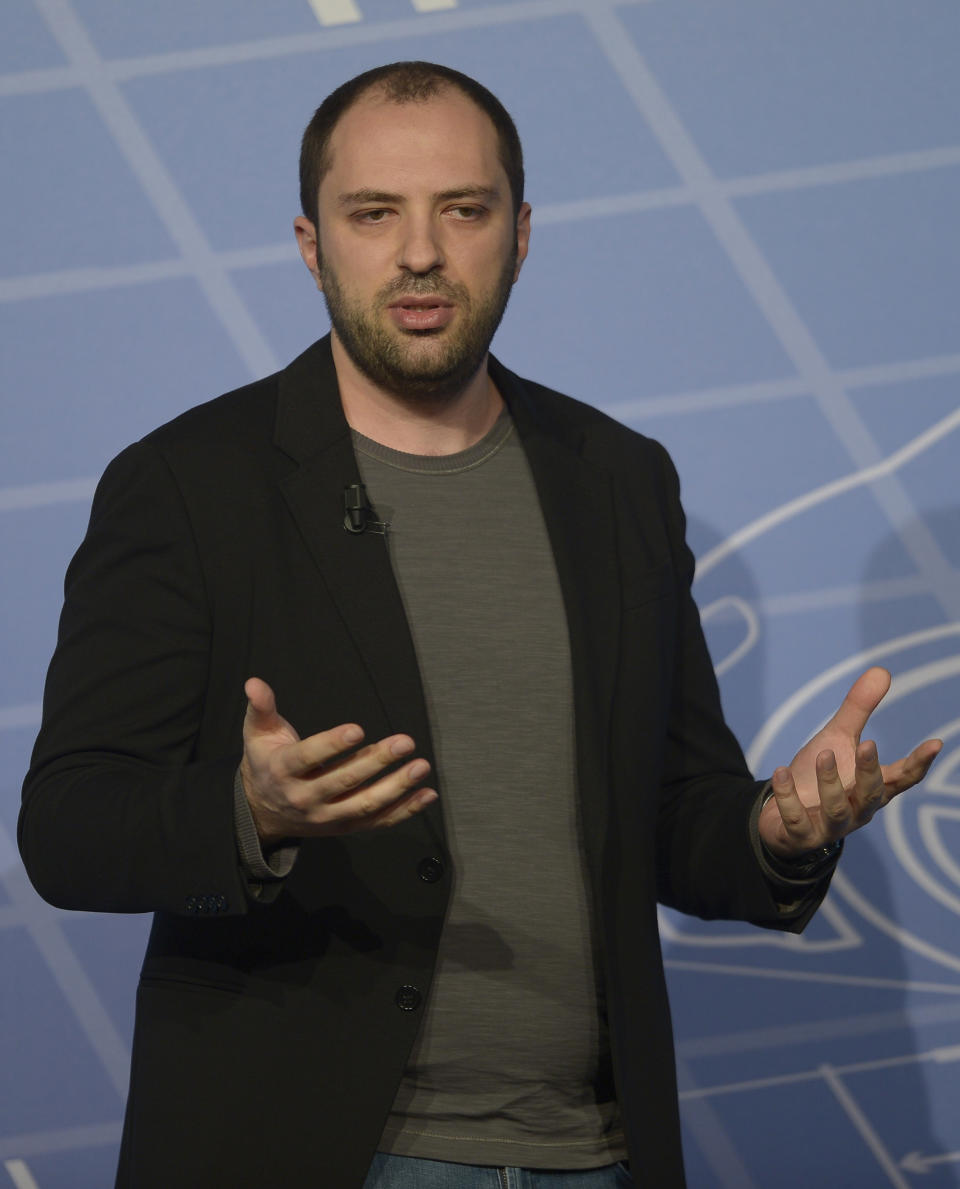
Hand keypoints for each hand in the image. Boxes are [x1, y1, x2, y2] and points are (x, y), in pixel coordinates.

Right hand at [240, 677, 436, 843]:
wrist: (262, 811)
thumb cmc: (267, 763)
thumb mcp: (257, 734)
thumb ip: (260, 708)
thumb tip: (254, 683)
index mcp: (282, 771)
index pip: (307, 758)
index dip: (332, 745)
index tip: (358, 730)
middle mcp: (304, 798)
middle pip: (344, 781)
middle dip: (377, 761)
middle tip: (405, 742)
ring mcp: (326, 816)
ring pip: (365, 804)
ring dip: (397, 787)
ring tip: (420, 766)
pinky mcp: (344, 827)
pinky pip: (377, 823)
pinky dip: (404, 811)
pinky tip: (427, 794)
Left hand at [759, 666, 940, 858]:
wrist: (779, 815)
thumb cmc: (817, 776)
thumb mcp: (837, 740)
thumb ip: (858, 710)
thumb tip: (882, 671)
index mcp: (871, 788)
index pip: (902, 778)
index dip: (919, 763)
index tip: (935, 743)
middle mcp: (855, 810)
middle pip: (871, 796)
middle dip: (870, 772)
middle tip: (868, 744)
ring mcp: (828, 826)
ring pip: (836, 810)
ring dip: (831, 783)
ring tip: (823, 754)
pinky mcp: (800, 836)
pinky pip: (796, 820)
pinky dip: (788, 797)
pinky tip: (780, 771)